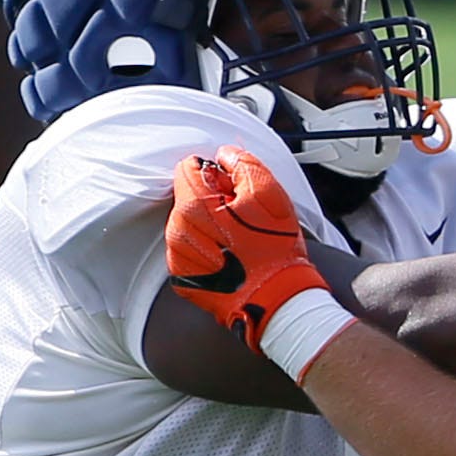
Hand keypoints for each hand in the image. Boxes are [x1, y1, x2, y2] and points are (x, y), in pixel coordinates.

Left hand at [166, 145, 327, 350]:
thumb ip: (243, 164)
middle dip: (211, 201)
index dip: (215, 173)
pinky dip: (206, 250)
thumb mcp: (270, 194)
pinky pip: (189, 251)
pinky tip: (229, 258)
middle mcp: (178, 230)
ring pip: (187, 224)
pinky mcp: (183, 277)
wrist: (276, 299)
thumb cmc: (275, 250)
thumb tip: (226, 155)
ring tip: (237, 242)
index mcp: (194, 205)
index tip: (233, 190)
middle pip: (186, 196)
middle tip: (240, 220)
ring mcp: (179, 257)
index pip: (188, 167)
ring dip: (208, 227)